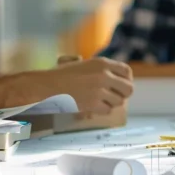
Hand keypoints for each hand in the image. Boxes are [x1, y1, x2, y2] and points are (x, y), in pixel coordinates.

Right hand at [0, 58, 133, 112]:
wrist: (45, 87)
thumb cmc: (59, 76)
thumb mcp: (79, 63)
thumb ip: (94, 66)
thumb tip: (107, 73)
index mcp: (101, 63)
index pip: (127, 72)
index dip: (126, 80)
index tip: (120, 85)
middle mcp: (104, 75)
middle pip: (129, 89)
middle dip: (123, 95)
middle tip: (113, 97)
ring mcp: (100, 90)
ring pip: (118, 102)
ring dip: (110, 104)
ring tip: (98, 101)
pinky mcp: (94, 103)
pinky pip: (107, 110)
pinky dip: (100, 111)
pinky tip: (91, 107)